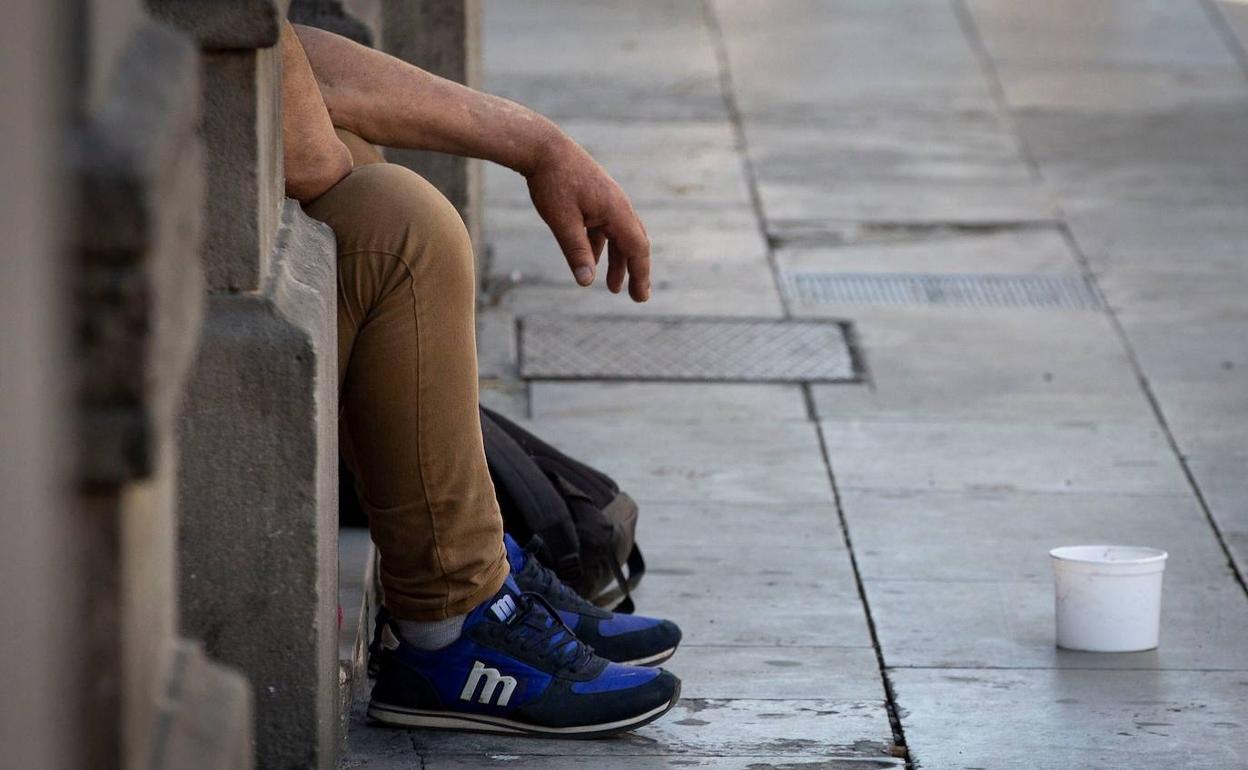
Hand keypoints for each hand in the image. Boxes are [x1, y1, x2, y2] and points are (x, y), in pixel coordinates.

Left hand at [525, 134, 650, 301]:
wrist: (542, 147)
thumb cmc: (553, 182)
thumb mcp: (562, 222)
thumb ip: (577, 252)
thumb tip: (587, 282)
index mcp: (616, 211)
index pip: (637, 249)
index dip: (640, 275)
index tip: (640, 298)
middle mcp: (618, 205)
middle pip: (634, 243)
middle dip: (635, 271)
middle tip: (636, 297)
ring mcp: (607, 200)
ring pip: (619, 237)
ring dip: (617, 261)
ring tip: (612, 287)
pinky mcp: (595, 197)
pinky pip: (605, 228)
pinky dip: (603, 247)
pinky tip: (592, 261)